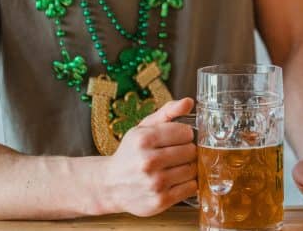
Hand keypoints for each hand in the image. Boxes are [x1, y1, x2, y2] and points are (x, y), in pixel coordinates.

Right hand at [96, 97, 197, 216]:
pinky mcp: (160, 201)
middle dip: (187, 151)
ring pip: (192, 169)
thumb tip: (188, 102)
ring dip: (188, 167)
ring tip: (174, 167)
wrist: (110, 185)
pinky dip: (187, 183)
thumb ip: (167, 112)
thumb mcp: (143, 128)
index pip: (185, 132)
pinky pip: (190, 187)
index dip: (184, 135)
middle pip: (191, 151)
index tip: (177, 138)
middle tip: (176, 154)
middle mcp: (147, 162)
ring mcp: (154, 183)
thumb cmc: (131, 153)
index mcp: (143, 140)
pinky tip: (174, 180)